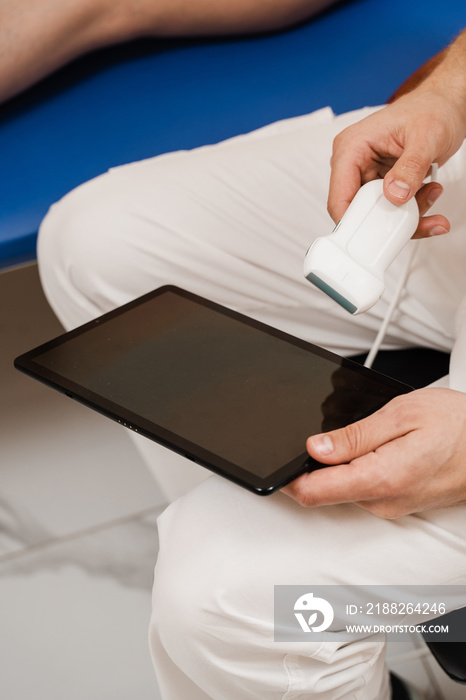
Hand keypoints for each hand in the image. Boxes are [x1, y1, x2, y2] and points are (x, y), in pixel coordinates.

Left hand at [282, 388, 465, 517]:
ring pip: (343, 490)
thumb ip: (354, 436)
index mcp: (380, 479)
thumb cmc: (458, 425)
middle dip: (313, 465)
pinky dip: (357, 470)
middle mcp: (384, 501)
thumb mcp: (401, 415)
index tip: (276, 461)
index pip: (313, 493)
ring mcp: (392, 506)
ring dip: (338, 466)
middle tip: (322, 434)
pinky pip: (363, 489)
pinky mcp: (399, 503)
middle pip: (324, 492)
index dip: (287, 478)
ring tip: (360, 435)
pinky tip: (373, 447)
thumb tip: (314, 449)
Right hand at [328, 86, 465, 237]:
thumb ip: (410, 168)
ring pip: (379, 213)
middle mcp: (355, 163)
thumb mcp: (425, 137)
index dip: (353, 222)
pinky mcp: (383, 184)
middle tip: (416, 217)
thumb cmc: (432, 109)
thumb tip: (395, 194)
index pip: (340, 197)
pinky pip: (392, 209)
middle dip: (390, 219)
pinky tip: (430, 195)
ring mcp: (368, 175)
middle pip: (359, 211)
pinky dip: (413, 210)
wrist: (446, 106)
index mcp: (351, 148)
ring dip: (408, 214)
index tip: (372, 236)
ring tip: (431, 195)